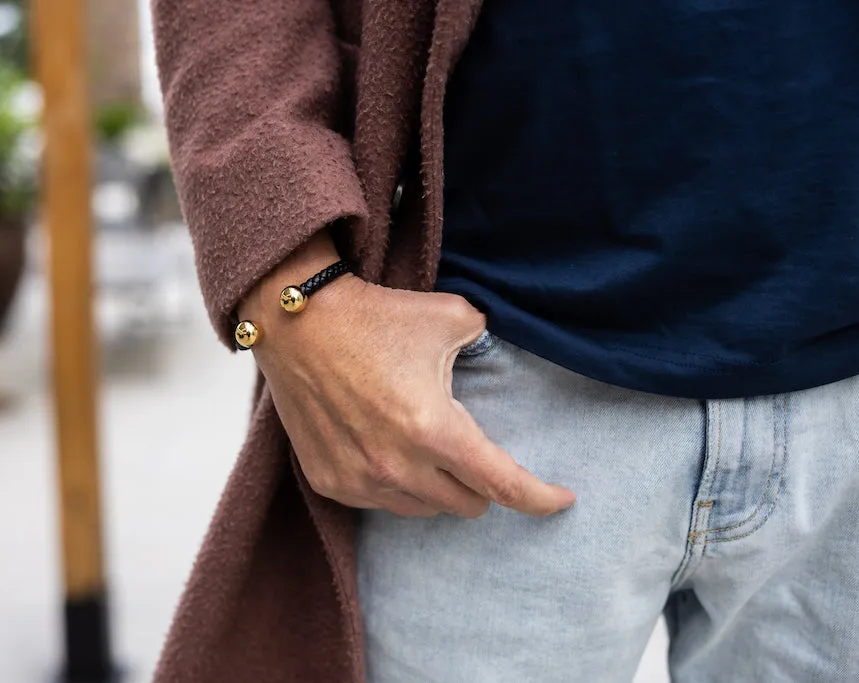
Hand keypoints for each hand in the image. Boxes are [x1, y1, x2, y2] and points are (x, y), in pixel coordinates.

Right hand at [239, 234, 575, 517]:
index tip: (562, 499)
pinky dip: (395, 485)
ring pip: (424, 510)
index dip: (540, 498)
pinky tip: (386, 450)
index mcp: (435, 430)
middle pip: (467, 505)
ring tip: (425, 446)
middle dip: (481, 484)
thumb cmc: (373, 317)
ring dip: (438, 488)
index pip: (503, 485)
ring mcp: (359, 480)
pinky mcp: (329, 482)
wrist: (296, 321)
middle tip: (474, 451)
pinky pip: (381, 502)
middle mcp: (397, 467)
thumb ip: (488, 340)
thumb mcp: (451, 316)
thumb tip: (500, 352)